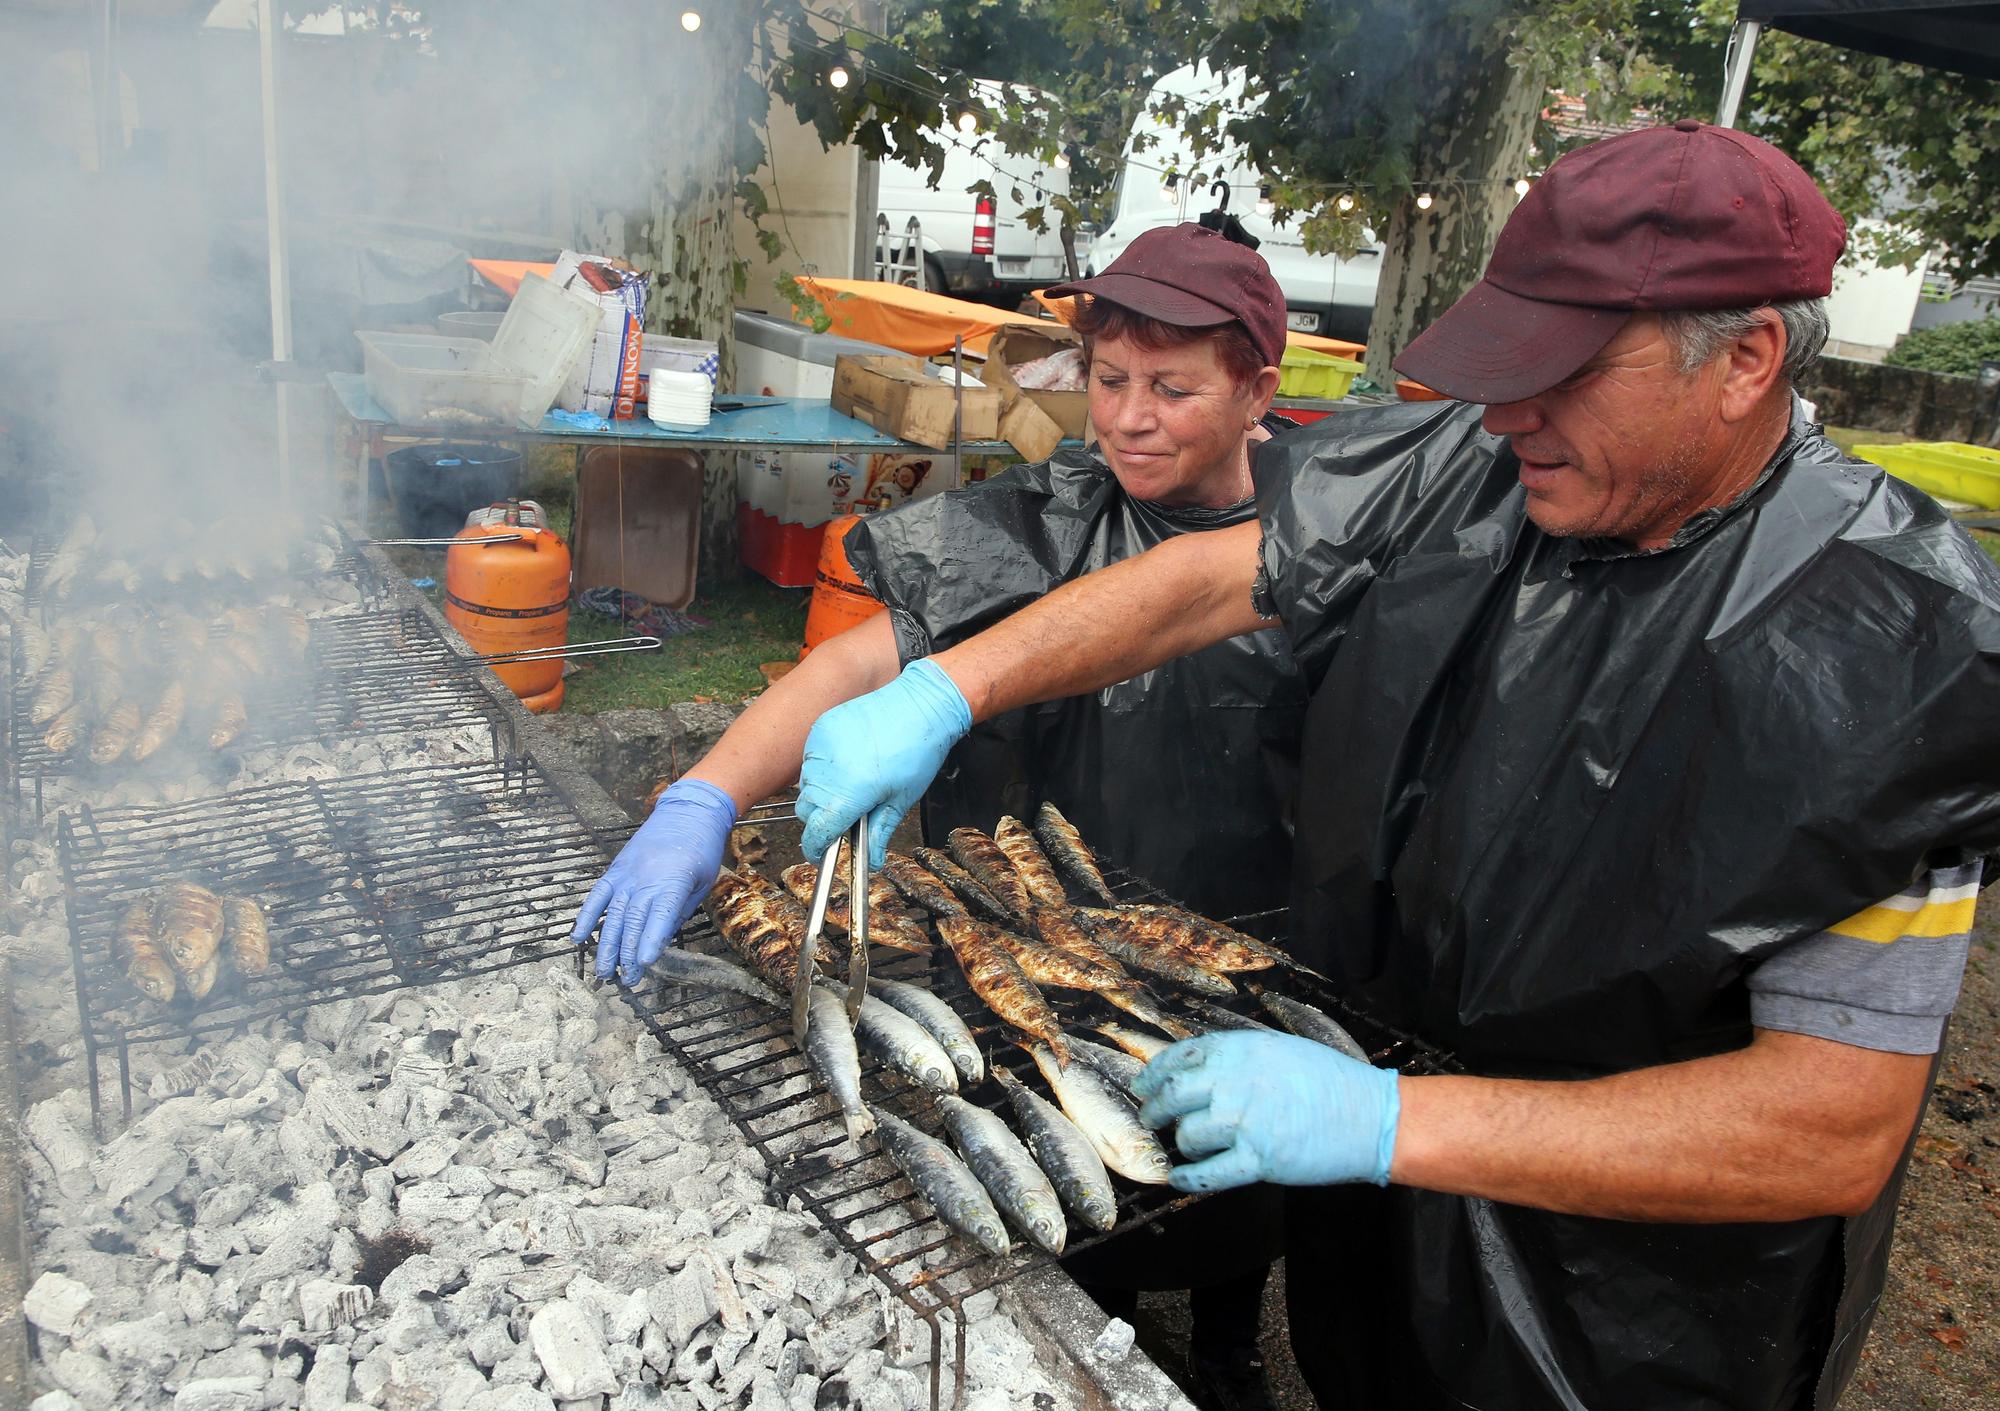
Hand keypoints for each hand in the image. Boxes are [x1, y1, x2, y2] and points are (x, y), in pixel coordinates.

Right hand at [572, 777, 735, 985]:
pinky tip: (578, 938)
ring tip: (605, 972)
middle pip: (633, 920)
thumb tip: (659, 940)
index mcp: (674, 880)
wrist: (687, 812)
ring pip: (613, 914)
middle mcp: (646, 878)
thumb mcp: (701, 882)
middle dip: (628, 954)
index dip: (651, 939)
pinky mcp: (615, 869)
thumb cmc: (701, 850)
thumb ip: (679, 911)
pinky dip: (586, 916)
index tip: (644, 963)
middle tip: (627, 981)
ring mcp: (627, 873)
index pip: (660, 914)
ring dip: (607, 945)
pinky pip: (597, 895)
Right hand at [796, 658, 971, 864]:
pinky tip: (848, 762)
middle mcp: (827, 772)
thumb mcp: (901, 800)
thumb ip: (879, 832)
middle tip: (847, 815)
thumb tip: (872, 861)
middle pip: (807, 810)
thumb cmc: (917, 752)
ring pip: (807, 784)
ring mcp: (820, 747)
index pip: (817, 832)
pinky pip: (811, 758)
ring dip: (822, 792)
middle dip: (821, 819)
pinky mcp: (820, 729)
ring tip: (852, 783)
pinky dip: (823, 767)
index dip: (817, 848)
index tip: (822, 855)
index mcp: (848, 795)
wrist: (920, 705)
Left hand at [1133, 1030, 1399, 1192]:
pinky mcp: (1259, 1160)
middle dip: (1155, 1110)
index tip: (1143, 1086)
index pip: (1179, 1057)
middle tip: (1151, 1119)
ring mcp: (1246, 1121)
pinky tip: (1179, 1178)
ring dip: (1182, 1144)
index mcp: (1242, 1050)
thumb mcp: (1280, 1050)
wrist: (1373, 1117)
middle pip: (1173, 1095)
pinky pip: (1208, 1173)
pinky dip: (1187, 1178)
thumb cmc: (1331, 1082)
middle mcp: (1236, 1081)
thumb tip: (1199, 1070)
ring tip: (1187, 1147)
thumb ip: (1239, 1057)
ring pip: (1188, 1135)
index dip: (1154, 1074)